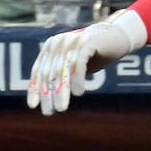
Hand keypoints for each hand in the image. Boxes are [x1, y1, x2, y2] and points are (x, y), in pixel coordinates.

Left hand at [27, 8, 147, 115]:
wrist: (117, 37)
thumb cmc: (93, 55)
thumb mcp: (74, 66)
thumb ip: (61, 76)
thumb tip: (48, 98)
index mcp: (50, 48)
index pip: (38, 71)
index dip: (35, 88)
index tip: (33, 106)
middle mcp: (58, 43)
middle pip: (49, 73)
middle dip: (48, 94)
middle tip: (49, 112)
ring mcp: (72, 41)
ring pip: (62, 70)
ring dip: (60, 91)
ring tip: (61, 108)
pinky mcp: (87, 42)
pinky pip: (79, 63)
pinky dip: (77, 79)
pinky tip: (78, 93)